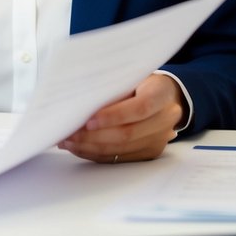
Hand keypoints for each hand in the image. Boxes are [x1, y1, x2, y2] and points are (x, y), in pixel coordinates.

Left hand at [59, 73, 183, 163]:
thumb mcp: (132, 77)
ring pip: (122, 149)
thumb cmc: (142, 82)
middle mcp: (165, 120)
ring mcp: (159, 139)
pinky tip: (80, 148)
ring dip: (92, 147)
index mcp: (161, 94)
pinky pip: (120, 158)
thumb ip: (113, 90)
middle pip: (128, 134)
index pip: (139, 108)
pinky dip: (97, 154)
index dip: (113, 116)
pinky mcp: (150, 153)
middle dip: (94, 136)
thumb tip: (80, 105)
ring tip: (68, 142)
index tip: (88, 120)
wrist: (166, 96)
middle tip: (70, 133)